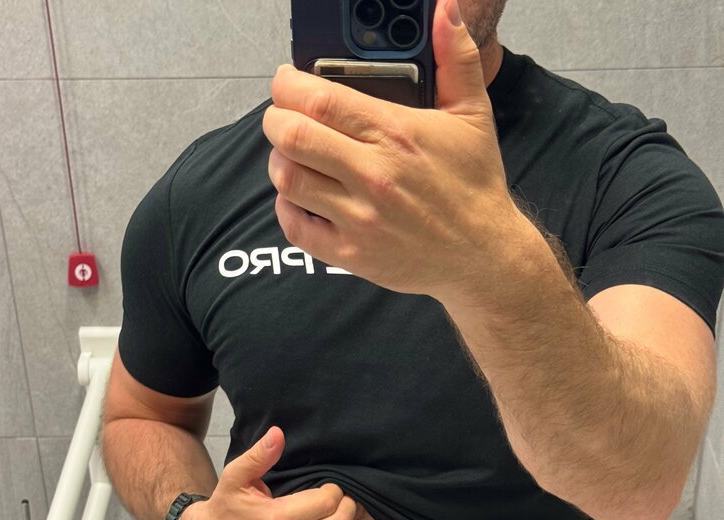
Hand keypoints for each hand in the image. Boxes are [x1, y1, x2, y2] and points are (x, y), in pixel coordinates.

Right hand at [176, 426, 357, 519]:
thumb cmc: (225, 506)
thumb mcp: (235, 476)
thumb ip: (259, 455)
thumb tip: (278, 433)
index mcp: (276, 519)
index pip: (326, 504)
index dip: (332, 490)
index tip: (325, 483)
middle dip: (344, 505)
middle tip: (334, 493)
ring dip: (335, 518)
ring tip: (322, 505)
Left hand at [261, 0, 517, 303]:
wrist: (483, 255)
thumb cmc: (474, 185)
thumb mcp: (472, 115)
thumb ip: (456, 58)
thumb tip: (447, 10)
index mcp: (395, 134)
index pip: (318, 99)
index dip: (287, 85)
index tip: (286, 81)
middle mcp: (373, 176)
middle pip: (292, 136)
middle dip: (275, 119)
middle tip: (281, 116)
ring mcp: (359, 218)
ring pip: (288, 180)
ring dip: (279, 161)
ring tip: (292, 155)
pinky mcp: (351, 254)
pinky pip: (296, 227)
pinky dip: (286, 207)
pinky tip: (300, 196)